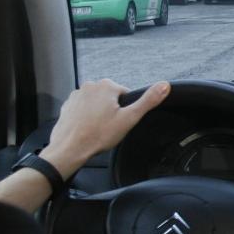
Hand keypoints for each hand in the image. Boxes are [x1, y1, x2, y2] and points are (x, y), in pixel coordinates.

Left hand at [41, 79, 169, 177]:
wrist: (70, 148)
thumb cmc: (98, 135)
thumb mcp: (129, 118)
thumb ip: (148, 101)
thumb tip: (165, 85)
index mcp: (107, 85)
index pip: (126, 95)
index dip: (126, 111)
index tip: (120, 122)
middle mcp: (90, 85)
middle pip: (110, 98)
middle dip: (112, 111)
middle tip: (109, 127)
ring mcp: (77, 94)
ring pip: (97, 103)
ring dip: (99, 114)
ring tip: (97, 129)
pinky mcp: (68, 104)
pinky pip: (83, 109)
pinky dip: (86, 117)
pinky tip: (87, 129)